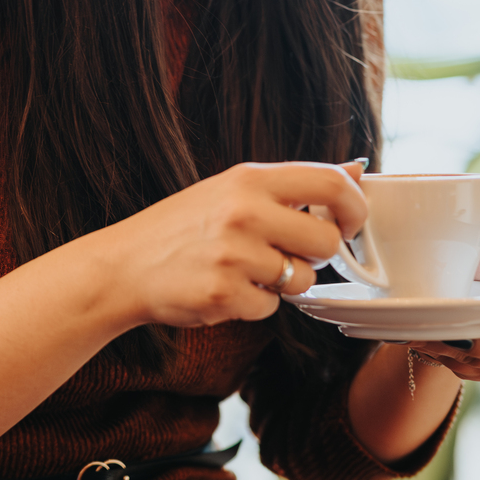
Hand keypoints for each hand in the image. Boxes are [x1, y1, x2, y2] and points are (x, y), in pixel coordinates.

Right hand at [94, 160, 367, 328]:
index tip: (350, 223)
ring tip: (244, 270)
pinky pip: (270, 309)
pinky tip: (224, 288)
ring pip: (302, 279)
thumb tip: (356, 171)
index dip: (355, 207)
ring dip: (282, 283)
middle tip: (290, 254)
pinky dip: (253, 305)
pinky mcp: (223, 294)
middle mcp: (244, 211)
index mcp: (249, 179)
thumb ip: (290, 186)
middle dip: (317, 255)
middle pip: (326, 239)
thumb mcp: (231, 189)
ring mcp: (233, 254)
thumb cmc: (182, 227)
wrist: (124, 265)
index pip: (331, 182)